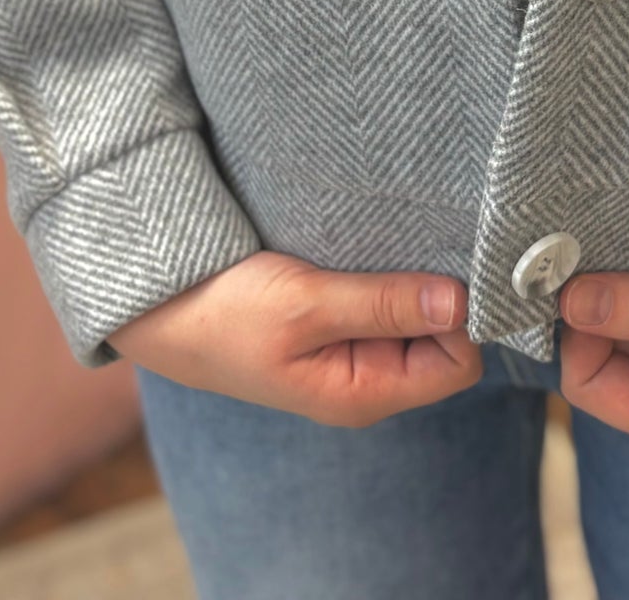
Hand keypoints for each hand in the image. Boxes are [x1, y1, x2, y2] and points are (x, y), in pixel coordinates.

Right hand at [108, 250, 480, 425]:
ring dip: (416, 277)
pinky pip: (389, 301)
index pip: (459, 362)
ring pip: (419, 315)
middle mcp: (368, 379)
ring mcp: (354, 352)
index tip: (457, 264)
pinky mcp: (339, 324)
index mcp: (365, 392)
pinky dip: (391, 273)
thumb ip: (383, 303)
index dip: (465, 315)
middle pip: (447, 338)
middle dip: (443, 292)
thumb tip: (461, 301)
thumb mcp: (305, 305)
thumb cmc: (226, 313)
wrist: (162, 307)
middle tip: (431, 238)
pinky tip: (381, 243)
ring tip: (405, 235)